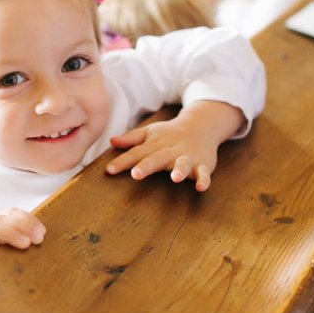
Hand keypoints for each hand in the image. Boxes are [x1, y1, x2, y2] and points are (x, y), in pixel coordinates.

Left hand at [105, 100, 245, 191]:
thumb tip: (111, 141)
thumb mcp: (150, 132)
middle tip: (136, 174)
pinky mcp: (202, 163)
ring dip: (180, 170)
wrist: (200, 125)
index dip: (123, 161)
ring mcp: (187, 156)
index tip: (109, 170)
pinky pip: (204, 172)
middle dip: (147, 166)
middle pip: (157, 158)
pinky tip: (201, 187)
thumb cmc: (170, 133)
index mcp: (154, 144)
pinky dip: (204, 179)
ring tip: (175, 178)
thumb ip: (131, 139)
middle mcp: (170, 150)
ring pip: (183, 163)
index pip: (136, 153)